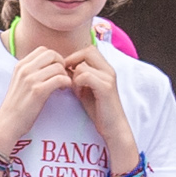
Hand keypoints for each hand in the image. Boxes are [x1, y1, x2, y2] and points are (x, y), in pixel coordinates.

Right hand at [0, 48, 71, 155]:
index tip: (56, 70)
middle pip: (52, 54)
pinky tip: (63, 89)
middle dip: (61, 63)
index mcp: (20, 66)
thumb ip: (31, 71)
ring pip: (58, 67)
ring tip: (62, 85)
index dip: (54, 58)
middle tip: (62, 76)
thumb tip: (49, 65)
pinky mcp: (38, 91)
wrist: (7, 122)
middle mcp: (25, 69)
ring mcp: (31, 79)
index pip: (43, 50)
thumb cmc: (16, 105)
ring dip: (65, 75)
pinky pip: (60, 79)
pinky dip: (66, 83)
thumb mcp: (19, 82)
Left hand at [64, 42, 137, 163]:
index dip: (75, 57)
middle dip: (73, 62)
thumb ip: (77, 76)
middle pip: (87, 51)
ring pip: (82, 66)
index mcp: (105, 68)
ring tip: (76, 91)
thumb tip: (62, 67)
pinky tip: (79, 95)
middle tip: (67, 78)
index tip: (67, 72)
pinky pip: (85, 76)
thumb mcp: (85, 88)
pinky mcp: (106, 88)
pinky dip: (77, 84)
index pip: (89, 50)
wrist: (113, 127)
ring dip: (74, 78)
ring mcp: (109, 78)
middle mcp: (109, 69)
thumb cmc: (98, 109)